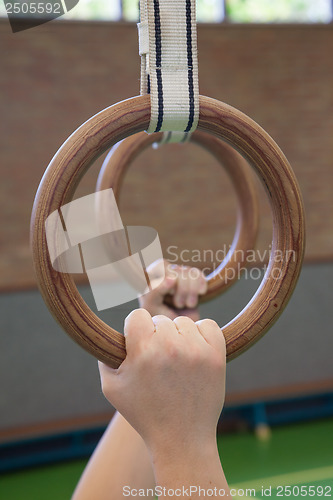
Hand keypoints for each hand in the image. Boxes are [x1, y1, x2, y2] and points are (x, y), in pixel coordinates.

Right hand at [98, 309, 225, 454]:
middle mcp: (170, 347)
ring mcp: (196, 351)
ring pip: (184, 322)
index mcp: (143, 352)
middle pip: (161, 320)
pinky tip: (195, 351)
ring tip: (176, 361)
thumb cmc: (144, 413)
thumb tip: (113, 334)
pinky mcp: (216, 356)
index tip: (139, 343)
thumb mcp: (112, 388)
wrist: (181, 439)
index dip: (136, 329)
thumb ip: (105, 357)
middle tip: (159, 361)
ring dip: (179, 336)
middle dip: (157, 336)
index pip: (138, 315)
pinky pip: (208, 325)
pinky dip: (202, 334)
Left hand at [139, 259, 206, 320]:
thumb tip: (172, 278)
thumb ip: (155, 291)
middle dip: (181, 289)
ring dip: (191, 291)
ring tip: (186, 304)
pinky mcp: (193, 282)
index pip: (162, 264)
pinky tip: (201, 293)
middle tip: (178, 304)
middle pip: (179, 270)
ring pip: (190, 273)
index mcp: (151, 277)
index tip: (169, 293)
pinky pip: (199, 275)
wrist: (176, 332)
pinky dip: (201, 285)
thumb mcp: (151, 306)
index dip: (169, 277)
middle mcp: (165, 274)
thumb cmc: (159, 319)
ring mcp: (180, 277)